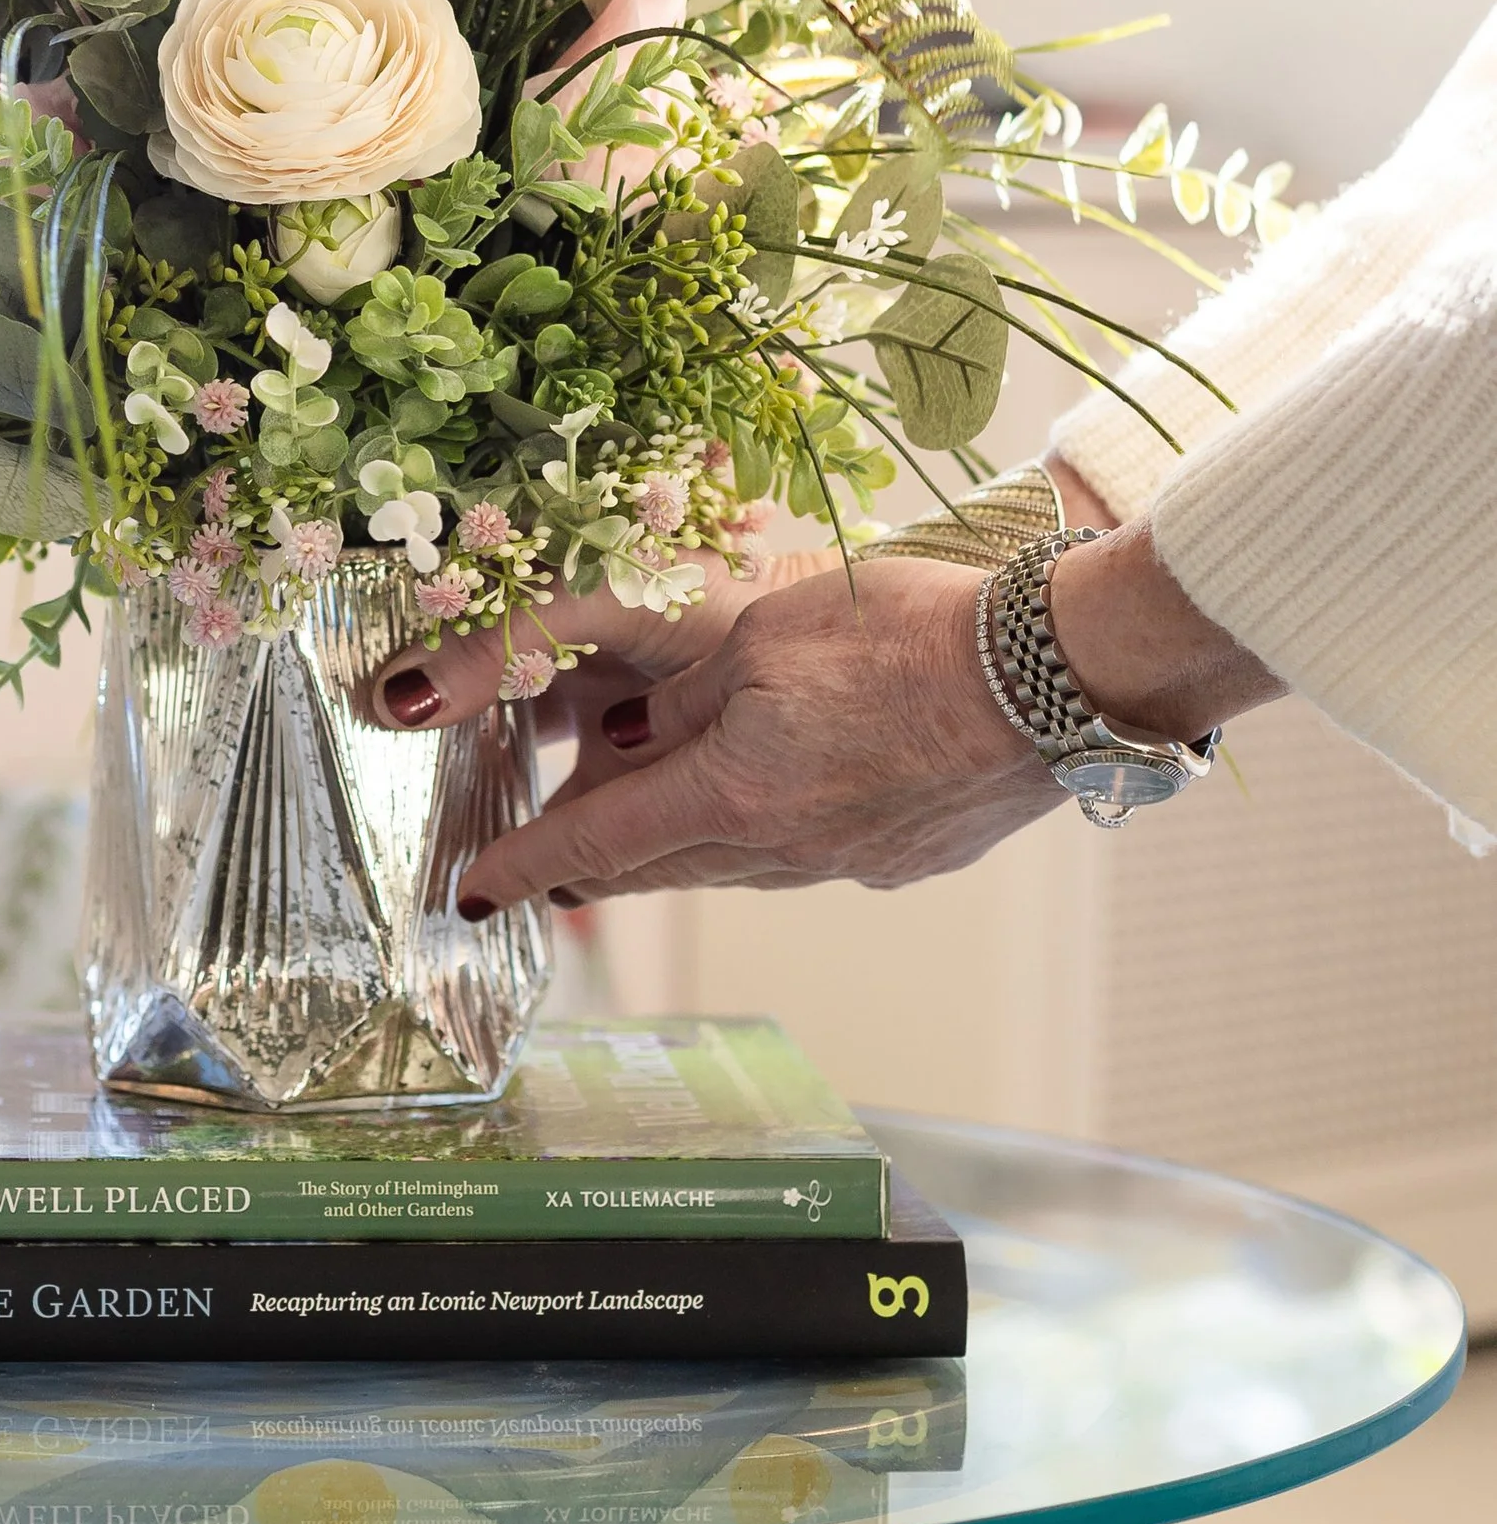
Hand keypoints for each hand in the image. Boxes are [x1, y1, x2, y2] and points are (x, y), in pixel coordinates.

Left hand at [373, 500, 1285, 910]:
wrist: (1049, 676)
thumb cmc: (906, 631)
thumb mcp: (760, 635)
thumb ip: (682, 698)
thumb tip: (629, 743)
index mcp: (734, 790)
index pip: (600, 842)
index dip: (528, 865)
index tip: (474, 892)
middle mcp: (784, 847)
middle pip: (659, 866)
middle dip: (590, 866)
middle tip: (537, 867)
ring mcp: (848, 861)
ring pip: (728, 867)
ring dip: (671, 854)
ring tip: (630, 840)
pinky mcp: (902, 857)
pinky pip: (798, 857)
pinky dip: (754, 839)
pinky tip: (760, 809)